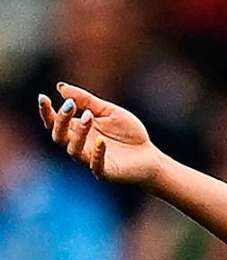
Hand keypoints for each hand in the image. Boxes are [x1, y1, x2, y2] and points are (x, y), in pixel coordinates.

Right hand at [38, 83, 162, 186]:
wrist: (150, 155)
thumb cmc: (128, 133)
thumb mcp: (109, 111)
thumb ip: (86, 101)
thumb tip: (60, 87)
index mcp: (78, 131)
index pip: (55, 123)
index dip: (46, 112)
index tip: (43, 97)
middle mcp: (80, 146)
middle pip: (59, 136)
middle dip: (61, 121)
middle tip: (70, 105)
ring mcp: (91, 160)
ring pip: (74, 150)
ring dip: (79, 133)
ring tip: (88, 116)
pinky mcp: (106, 172)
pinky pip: (96, 166)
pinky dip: (97, 154)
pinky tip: (101, 141)